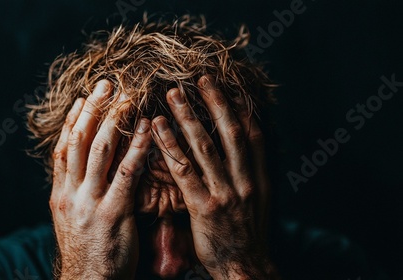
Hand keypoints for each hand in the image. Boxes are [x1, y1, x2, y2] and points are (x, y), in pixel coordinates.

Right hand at [50, 80, 151, 278]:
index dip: (72, 120)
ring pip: (99, 151)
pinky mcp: (113, 213)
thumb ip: (75, 192)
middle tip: (107, 84)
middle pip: (78, 141)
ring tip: (128, 97)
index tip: (84, 98)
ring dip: (114, 120)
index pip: (62, 148)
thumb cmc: (86, 253)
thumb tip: (82, 169)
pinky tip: (147, 129)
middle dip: (92, 109)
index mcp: (59, 194)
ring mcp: (89, 202)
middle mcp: (70, 193)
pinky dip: (136, 147)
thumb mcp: (71, 220)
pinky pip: (126, 173)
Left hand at [151, 76, 275, 278]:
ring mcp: (226, 193)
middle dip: (216, 103)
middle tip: (201, 78)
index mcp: (259, 179)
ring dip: (189, 117)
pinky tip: (158, 128)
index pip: (253, 136)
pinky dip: (171, 146)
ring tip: (174, 93)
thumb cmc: (246, 236)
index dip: (243, 109)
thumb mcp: (257, 204)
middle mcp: (245, 181)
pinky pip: (184, 171)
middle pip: (230, 133)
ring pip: (205, 147)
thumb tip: (244, 152)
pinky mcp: (204, 207)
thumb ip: (250, 176)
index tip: (232, 86)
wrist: (244, 268)